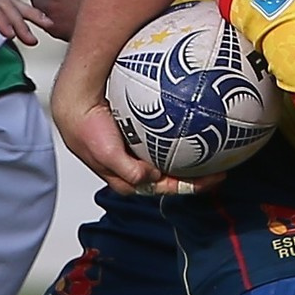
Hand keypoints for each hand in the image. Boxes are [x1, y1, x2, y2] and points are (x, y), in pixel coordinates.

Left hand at [0, 0, 39, 51]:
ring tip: (48, 27)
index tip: (11, 37)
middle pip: (2, 2)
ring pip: (9, 4)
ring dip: (28, 15)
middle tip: (32, 40)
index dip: (0, 19)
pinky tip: (35, 29)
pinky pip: (6, 11)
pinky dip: (21, 18)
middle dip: (19, 20)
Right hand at [52, 83, 205, 197]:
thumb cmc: (86, 132)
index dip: (192, 187)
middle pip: (173, 178)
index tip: (213, 178)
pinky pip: (164, 141)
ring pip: (170, 161)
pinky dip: (179, 139)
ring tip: (213, 151)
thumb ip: (128, 169)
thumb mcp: (107, 154)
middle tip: (220, 168)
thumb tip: (151, 176)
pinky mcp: (140, 136)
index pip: (167, 188)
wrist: (74, 106)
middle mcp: (137, 169)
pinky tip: (194, 127)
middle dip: (197, 177)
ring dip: (190, 160)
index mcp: (130, 180)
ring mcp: (139, 153)